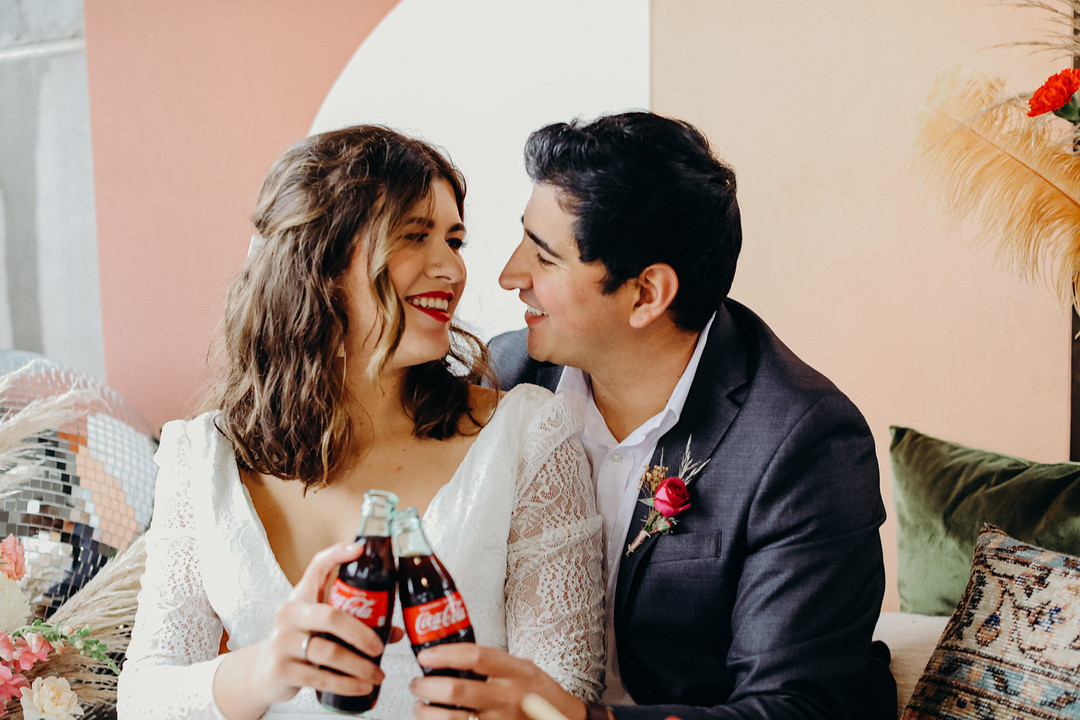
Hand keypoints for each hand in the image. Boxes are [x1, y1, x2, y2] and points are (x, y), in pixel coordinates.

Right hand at [213, 542, 403, 719]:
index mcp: (301, 597)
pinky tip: (362, 687)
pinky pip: (320, 677)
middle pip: (331, 616)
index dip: (337, 555)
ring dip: (359, 666)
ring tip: (376, 674)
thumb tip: (394, 631)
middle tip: (379, 646)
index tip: (361, 549)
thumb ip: (353, 621)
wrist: (263, 671)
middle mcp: (289, 614)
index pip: (316, 567)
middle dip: (362, 633)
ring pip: (328, 651)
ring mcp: (282, 642)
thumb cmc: (299, 640)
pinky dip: (346, 684)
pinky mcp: (282, 669)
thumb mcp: (318, 624)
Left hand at [409, 644, 585, 719]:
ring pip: (452, 719)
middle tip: (417, 683)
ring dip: (427, 712)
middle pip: (457, 690)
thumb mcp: (524, 667)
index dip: (445, 654)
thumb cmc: (540, 693)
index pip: (475, 656)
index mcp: (515, 671)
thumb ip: (495, 661)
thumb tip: (456, 652)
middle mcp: (507, 696)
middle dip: (428, 686)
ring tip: (419, 705)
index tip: (426, 655)